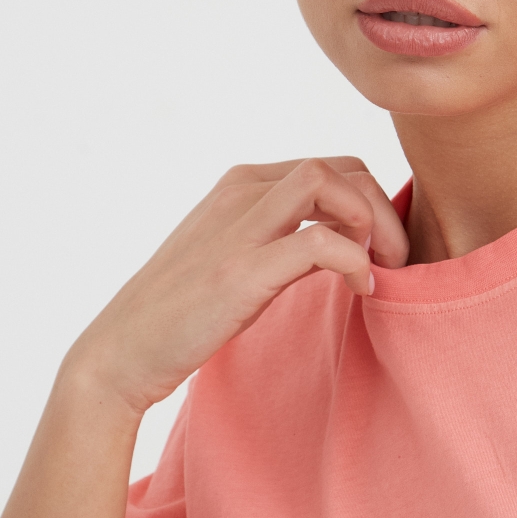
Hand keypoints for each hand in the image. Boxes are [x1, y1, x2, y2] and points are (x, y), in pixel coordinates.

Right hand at [65, 156, 409, 413]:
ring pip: (330, 182)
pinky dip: (355, 261)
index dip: (370, 200)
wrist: (122, 351)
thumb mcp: (239, 257)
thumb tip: (344, 243)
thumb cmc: (184, 312)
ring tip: (382, 269)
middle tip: (394, 260)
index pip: (332, 165)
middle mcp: (240, 191)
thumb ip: (285, 239)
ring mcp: (238, 227)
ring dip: (374, 223)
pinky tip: (360, 291)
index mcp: (241, 184)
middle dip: (383, 208)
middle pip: (342, 166)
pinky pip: (320, 242)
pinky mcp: (241, 270)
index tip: (381, 248)